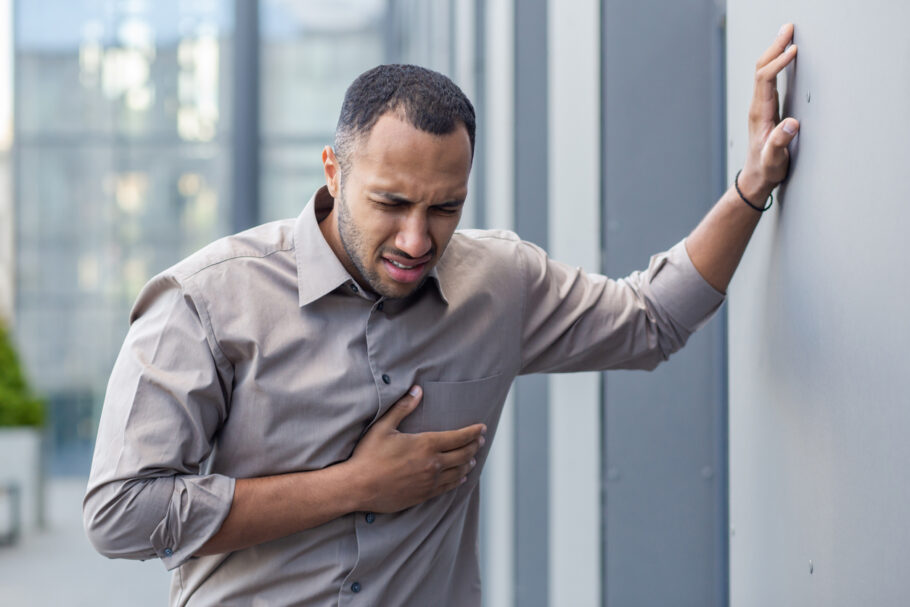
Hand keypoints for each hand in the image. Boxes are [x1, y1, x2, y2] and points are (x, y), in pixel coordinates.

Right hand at [345, 386, 486, 512]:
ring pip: (459, 472)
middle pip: (464, 454)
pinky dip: (458, 480)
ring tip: (473, 458)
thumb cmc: (368, 455)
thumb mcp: (384, 426)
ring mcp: (430, 482)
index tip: (482, 428)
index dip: (473, 432)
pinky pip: (448, 487)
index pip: (459, 437)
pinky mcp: (424, 495)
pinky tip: (461, 478)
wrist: (358, 487)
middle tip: (481, 440)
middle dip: (475, 446)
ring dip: (469, 463)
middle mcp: (433, 464)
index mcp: (426, 444)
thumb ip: (403, 407)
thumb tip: (417, 390)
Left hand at [740, 23, 799, 200]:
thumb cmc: (766, 169)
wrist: (756, 178)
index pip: (766, 79)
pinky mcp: (765, 108)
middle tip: (788, 28)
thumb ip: (781, 142)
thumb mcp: (775, 158)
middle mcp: (757, 106)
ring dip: (774, 51)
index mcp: (760, 114)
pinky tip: (783, 56)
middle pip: (761, 69)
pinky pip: (768, 79)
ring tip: (787, 34)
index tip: (793, 50)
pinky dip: (776, 62)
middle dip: (774, 47)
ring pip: (763, 71)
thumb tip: (791, 124)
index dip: (778, 63)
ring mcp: (760, 106)